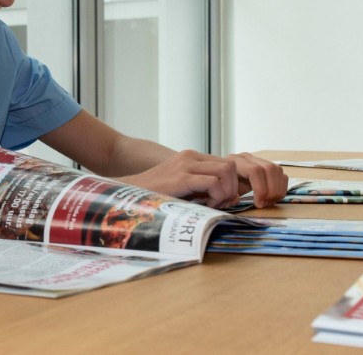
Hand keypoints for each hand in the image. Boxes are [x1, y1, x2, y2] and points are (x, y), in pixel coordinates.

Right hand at [118, 149, 240, 208]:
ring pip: (226, 171)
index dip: (231, 183)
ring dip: (226, 191)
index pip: (226, 163)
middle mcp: (190, 156)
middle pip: (230, 166)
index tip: (222, 199)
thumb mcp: (182, 184)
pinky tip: (206, 206)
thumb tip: (229, 195)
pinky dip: (217, 197)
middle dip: (232, 187)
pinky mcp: (182, 178)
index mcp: (191, 156)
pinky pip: (214, 183)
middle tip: (221, 203)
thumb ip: (202, 183)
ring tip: (214, 204)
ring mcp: (186, 165)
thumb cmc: (156, 194)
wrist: (130, 194)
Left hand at [228, 152, 287, 207]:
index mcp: (235, 161)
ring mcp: (259, 160)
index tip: (258, 204)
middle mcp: (248, 157)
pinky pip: (281, 175)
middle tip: (265, 204)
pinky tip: (272, 199)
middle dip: (271, 190)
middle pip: (269, 168)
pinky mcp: (268, 167)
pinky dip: (281, 188)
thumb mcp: (224, 189)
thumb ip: (231, 192)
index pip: (255, 170)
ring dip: (277, 190)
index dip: (260, 189)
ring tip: (269, 202)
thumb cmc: (223, 186)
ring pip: (277, 170)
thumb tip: (238, 199)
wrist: (223, 180)